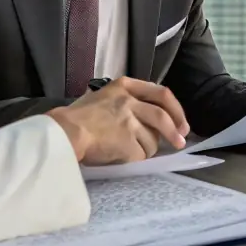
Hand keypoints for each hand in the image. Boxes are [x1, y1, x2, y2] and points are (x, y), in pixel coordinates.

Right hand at [49, 77, 189, 164]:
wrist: (64, 133)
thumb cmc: (76, 117)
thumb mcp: (102, 97)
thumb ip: (125, 101)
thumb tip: (149, 119)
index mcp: (124, 86)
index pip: (161, 93)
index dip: (176, 110)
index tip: (181, 124)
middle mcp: (129, 100)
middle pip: (162, 117)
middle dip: (175, 132)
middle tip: (179, 142)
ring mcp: (129, 120)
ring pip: (152, 140)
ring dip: (145, 149)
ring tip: (127, 151)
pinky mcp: (127, 140)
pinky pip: (140, 155)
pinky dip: (134, 159)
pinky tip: (120, 157)